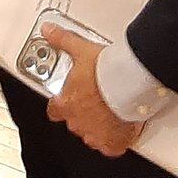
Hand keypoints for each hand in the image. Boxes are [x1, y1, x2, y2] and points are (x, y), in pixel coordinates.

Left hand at [44, 26, 143, 157]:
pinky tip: (121, 129)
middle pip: (75, 121)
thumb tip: (48, 31)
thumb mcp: (80, 49)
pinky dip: (115, 140)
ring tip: (111, 110)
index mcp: (66, 104)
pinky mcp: (113, 142)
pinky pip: (111, 147)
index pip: (55, 109)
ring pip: (92, 134)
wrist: (128, 82)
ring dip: (99, 125)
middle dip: (84, 112)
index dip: (62, 103)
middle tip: (97, 98)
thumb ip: (63, 40)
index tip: (71, 96)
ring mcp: (95, 134)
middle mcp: (77, 122)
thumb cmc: (105, 70)